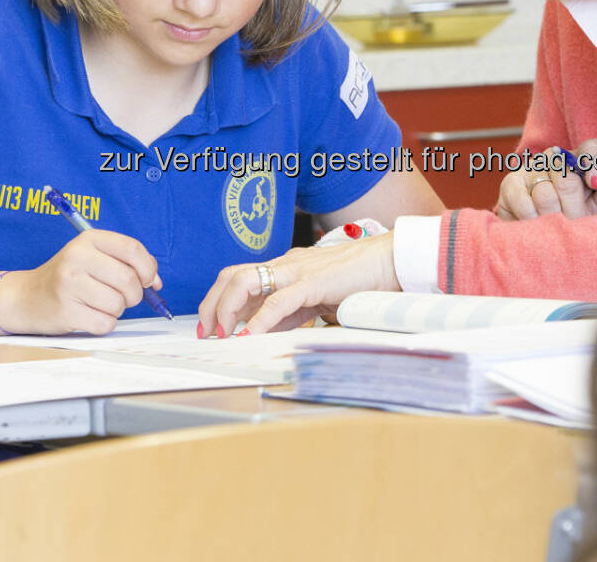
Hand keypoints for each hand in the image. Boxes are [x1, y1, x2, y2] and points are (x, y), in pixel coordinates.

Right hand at [2, 229, 159, 334]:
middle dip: (135, 294)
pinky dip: (104, 324)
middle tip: (125, 297)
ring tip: (100, 304)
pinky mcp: (65, 311)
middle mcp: (77, 257)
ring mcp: (69, 284)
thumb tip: (156, 282)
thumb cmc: (69, 277)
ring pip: (118, 304)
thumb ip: (128, 263)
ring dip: (117, 310)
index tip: (148, 280)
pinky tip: (89, 316)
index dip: (148, 268)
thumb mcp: (95, 258)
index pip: (133, 249)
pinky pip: (105, 323)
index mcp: (89, 239)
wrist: (27, 297)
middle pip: (129, 279)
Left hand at [197, 234, 398, 336]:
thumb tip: (263, 333)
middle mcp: (284, 265)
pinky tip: (250, 335)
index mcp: (284, 269)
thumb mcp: (314, 301)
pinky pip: (279, 301)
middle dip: (211, 304)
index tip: (210, 328)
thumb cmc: (359, 280)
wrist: (390, 262)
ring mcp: (297, 271)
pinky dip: (260, 320)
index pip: (238, 278)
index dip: (217, 302)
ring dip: (227, 310)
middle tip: (206, 332)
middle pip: (232, 275)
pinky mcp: (313, 283)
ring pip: (245, 282)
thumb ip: (290, 314)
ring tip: (223, 333)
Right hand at [494, 140, 596, 219]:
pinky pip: (524, 200)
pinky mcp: (510, 184)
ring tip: (554, 223)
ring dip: (552, 215)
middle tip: (573, 218)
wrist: (542, 239)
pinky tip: (536, 223)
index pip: (592, 148)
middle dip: (573, 204)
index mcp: (582, 160)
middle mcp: (556, 158)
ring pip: (545, 191)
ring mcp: (531, 169)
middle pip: (566, 172)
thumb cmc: (577, 219)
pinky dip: (532, 217)